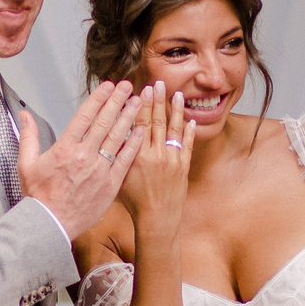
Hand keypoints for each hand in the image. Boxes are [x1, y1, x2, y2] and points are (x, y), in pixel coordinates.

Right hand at [18, 81, 144, 239]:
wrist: (50, 224)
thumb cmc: (38, 196)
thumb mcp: (26, 164)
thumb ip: (28, 136)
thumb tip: (24, 114)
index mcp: (65, 148)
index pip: (85, 116)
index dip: (98, 98)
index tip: (108, 86)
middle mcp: (84, 156)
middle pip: (105, 122)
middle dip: (117, 101)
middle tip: (128, 86)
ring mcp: (99, 170)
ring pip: (118, 138)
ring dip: (129, 118)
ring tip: (137, 102)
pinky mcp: (110, 184)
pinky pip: (125, 160)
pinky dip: (133, 145)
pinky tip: (140, 132)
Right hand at [118, 84, 190, 241]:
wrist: (156, 221)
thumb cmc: (134, 204)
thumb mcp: (118, 178)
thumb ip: (118, 156)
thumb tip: (114, 136)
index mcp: (138, 157)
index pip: (140, 124)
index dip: (142, 105)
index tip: (143, 90)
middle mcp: (156, 156)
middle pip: (157, 122)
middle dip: (158, 101)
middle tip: (159, 84)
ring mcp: (172, 161)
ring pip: (173, 130)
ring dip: (175, 111)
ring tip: (177, 94)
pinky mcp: (183, 168)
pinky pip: (187, 145)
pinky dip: (189, 132)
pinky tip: (190, 120)